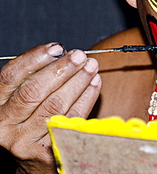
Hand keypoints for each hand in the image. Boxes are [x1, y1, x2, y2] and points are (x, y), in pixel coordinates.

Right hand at [0, 43, 100, 172]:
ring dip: (77, 81)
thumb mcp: (22, 104)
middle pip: (34, 90)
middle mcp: (6, 125)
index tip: (56, 47)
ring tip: (91, 67)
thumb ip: (34, 81)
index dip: (34, 58)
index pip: (11, 76)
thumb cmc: (30, 126)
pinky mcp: (49, 151)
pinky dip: (87, 98)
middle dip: (61, 69)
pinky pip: (72, 118)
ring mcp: (26, 141)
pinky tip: (94, 84)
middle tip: (79, 56)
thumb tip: (63, 56)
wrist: (34, 165)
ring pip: (55, 104)